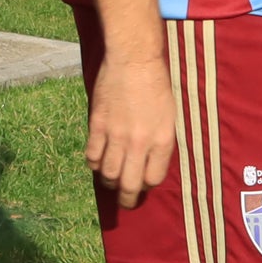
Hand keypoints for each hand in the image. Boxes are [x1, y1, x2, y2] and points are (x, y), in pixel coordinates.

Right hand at [86, 51, 178, 206]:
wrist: (134, 60)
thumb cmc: (156, 86)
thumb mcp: (169, 117)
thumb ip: (161, 143)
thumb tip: (149, 164)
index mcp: (162, 140)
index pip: (153, 179)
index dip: (147, 186)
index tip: (144, 183)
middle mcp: (139, 142)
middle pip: (129, 185)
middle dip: (127, 199)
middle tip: (126, 201)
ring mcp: (116, 135)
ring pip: (108, 174)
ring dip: (109, 182)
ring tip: (111, 181)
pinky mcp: (98, 125)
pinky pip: (92, 156)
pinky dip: (94, 163)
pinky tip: (98, 159)